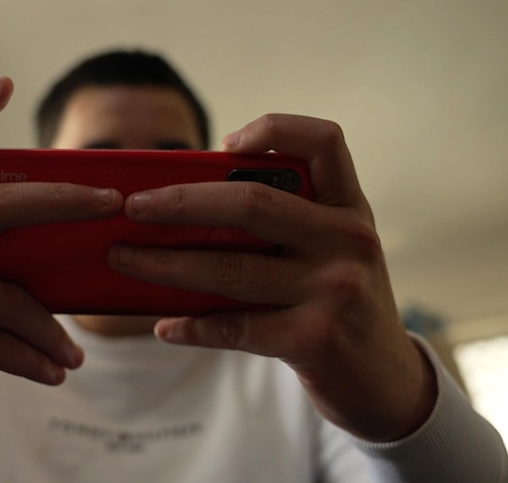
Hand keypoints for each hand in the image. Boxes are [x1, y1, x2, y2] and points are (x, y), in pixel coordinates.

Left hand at [107, 114, 435, 441]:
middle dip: (180, 202)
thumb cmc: (340, 302)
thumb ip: (286, 223)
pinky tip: (164, 325)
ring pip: (230, 268)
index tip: (224, 144)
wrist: (384, 379)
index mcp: (350, 208)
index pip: (324, 142)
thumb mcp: (331, 251)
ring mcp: (336, 290)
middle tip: (133, 207)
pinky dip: (192, 326)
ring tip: (123, 258)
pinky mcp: (316, 339)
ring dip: (165, 264)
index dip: (274, 129)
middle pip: (251, 203)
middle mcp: (348, 240)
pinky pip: (235, 327)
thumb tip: (186, 205)